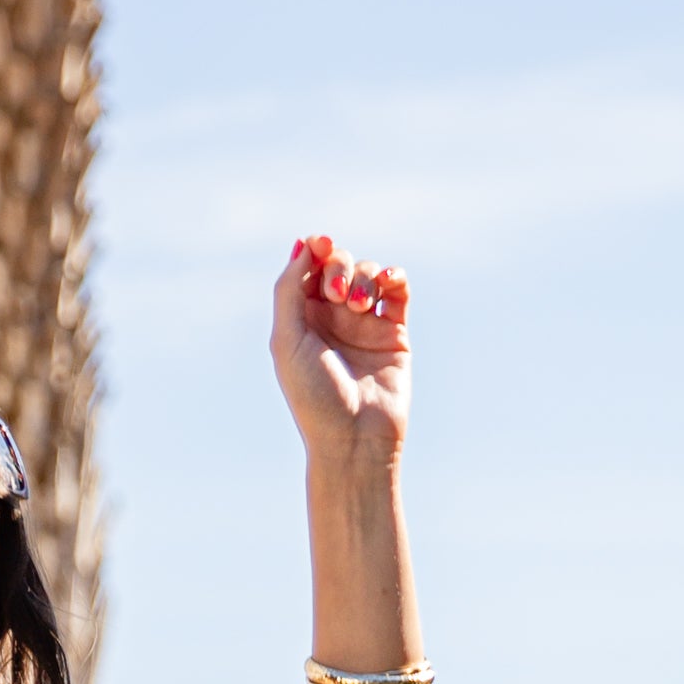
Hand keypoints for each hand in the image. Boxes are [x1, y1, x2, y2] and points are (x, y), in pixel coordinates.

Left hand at [271, 235, 410, 464]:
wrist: (354, 438)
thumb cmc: (314, 396)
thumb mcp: (286, 340)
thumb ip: (289, 290)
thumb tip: (304, 244)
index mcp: (300, 320)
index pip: (309, 268)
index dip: (316, 249)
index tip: (321, 245)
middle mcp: (332, 319)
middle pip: (339, 264)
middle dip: (339, 266)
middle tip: (337, 294)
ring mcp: (364, 324)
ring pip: (368, 273)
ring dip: (363, 278)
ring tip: (358, 307)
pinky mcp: (395, 332)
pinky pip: (397, 290)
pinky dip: (394, 276)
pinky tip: (388, 282)